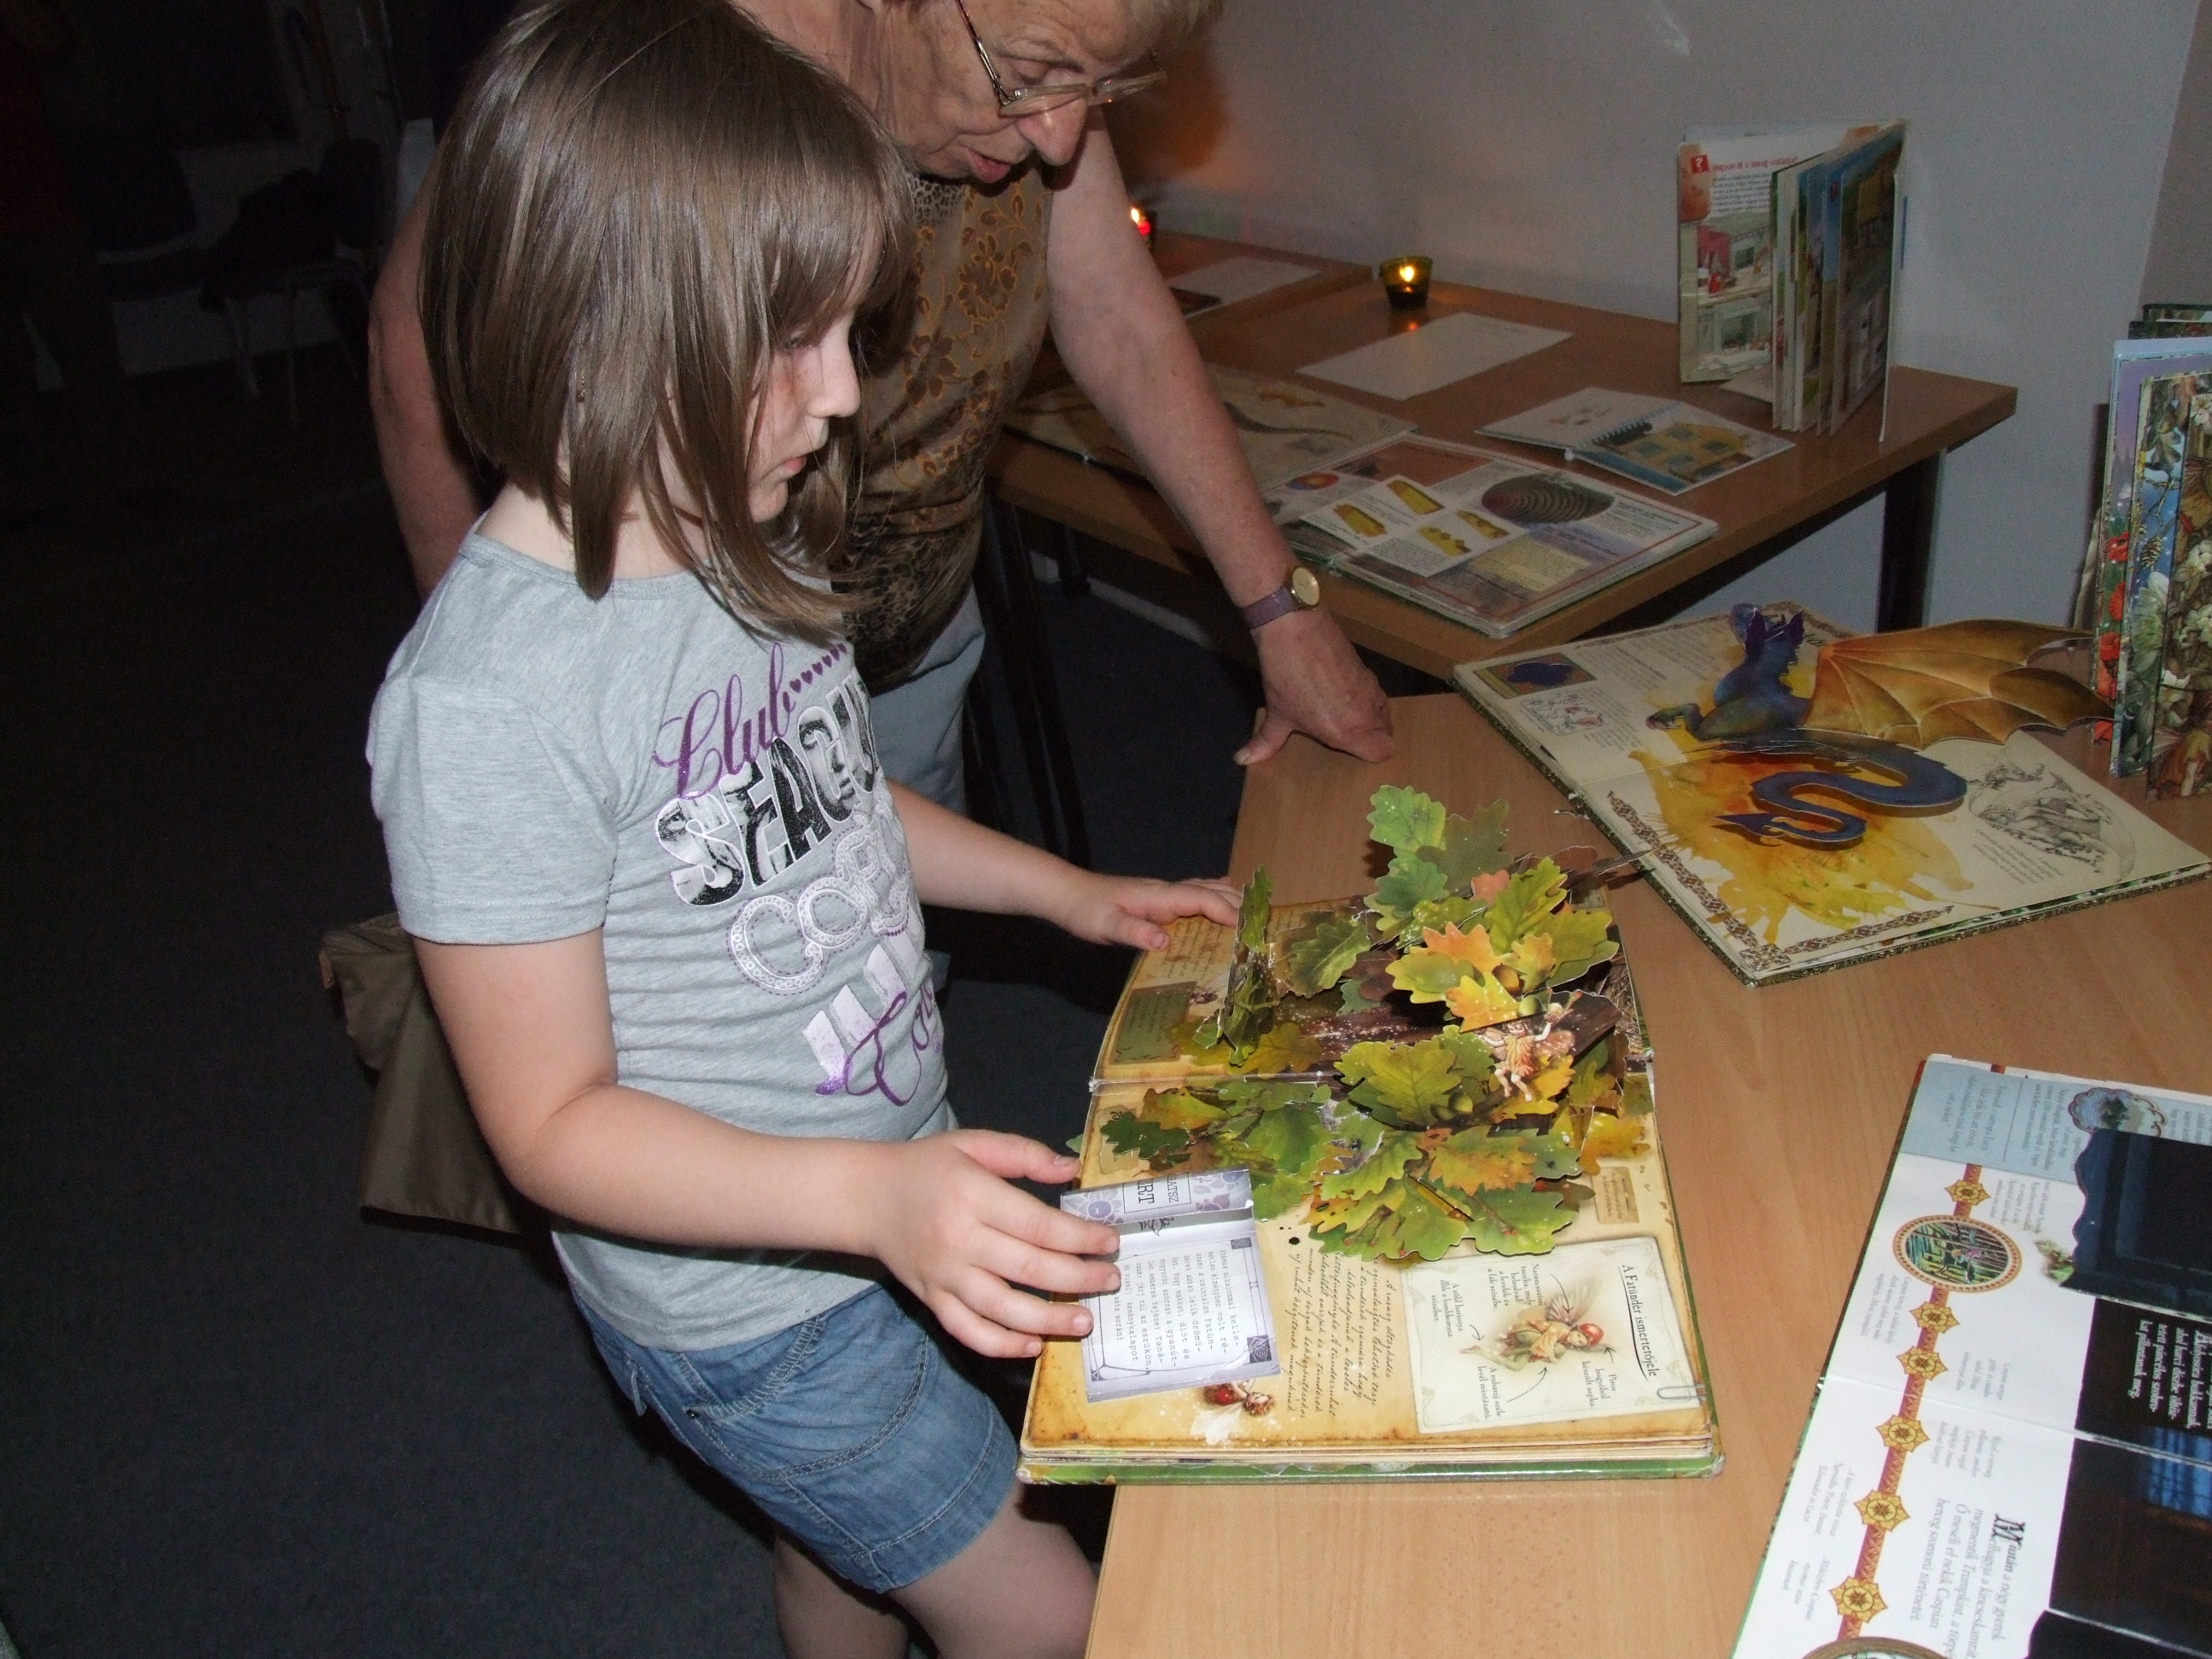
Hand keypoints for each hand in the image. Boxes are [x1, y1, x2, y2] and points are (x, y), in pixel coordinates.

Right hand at [866, 1130, 1122, 1358]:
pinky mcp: (930, 1300)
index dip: (1079, 1236)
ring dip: (1047, 1319)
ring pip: (1001, 1308)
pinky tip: (1033, 1345)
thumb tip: (1073, 1168)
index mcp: (972, 1194)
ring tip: (1084, 1321)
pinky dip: (1001, 1344)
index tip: (1110, 1242)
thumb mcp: (974, 1143)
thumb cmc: (927, 1166)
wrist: (867, 1197)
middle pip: (1027, 1267)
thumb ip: (1024, 1154)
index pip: (1036, 1224)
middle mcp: (958, 1239)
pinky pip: (967, 1331)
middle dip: (1076, 1278)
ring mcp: (943, 1276)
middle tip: (1110, 1281)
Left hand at [1052, 873, 1241, 949]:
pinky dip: (1214, 893)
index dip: (1226, 911)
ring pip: (1204, 888)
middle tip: (1264, 919)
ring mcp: (1161, 892)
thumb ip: (1135, 932)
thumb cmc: (1086, 911)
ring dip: (1229, 897)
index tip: (1248, 926)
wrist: (1066, 893)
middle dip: (1237, 903)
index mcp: (1159, 897)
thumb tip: (1166, 941)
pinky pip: (1193, 892)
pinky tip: (1222, 893)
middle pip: (1209, 890)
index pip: (1200, 899)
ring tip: (1253, 908)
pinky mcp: (1156, 897)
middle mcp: (1165, 890)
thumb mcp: (1106, 926)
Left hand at [1238, 607, 1393, 765]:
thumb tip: (1244, 759)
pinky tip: (1341, 692)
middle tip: (1349, 736)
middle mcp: (1366, 711)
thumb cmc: (1286, 677)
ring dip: (1370, 715)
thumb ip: (1266, 742)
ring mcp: (1369, 686)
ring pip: (1382, 709)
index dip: (1374, 754)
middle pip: (1387, 731)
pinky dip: (1364, 696)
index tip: (1354, 752)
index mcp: (1349, 730)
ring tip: (1346, 715)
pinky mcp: (1365, 668)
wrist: (1295, 628)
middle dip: (1372, 736)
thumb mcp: (1277, 714)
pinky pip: (1373, 690)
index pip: (1384, 750)